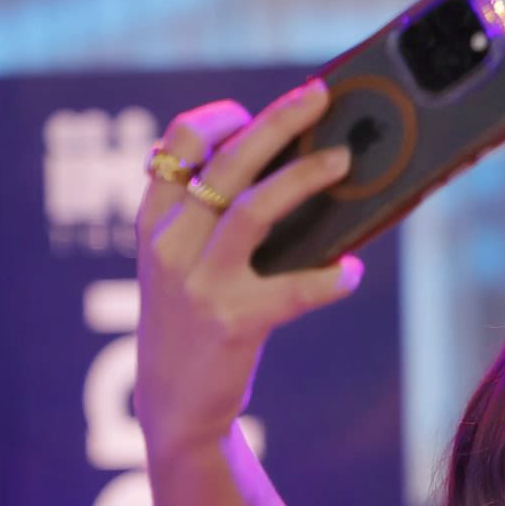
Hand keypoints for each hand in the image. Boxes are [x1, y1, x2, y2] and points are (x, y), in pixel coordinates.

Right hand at [134, 80, 360, 464]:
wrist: (174, 409)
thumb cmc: (194, 325)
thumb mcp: (182, 266)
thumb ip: (210, 222)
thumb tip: (291, 173)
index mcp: (154, 223)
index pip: (174, 145)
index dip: (217, 119)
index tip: (252, 111)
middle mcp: (169, 244)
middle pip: (224, 163)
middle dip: (276, 121)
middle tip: (321, 96)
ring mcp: (198, 283)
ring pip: (253, 210)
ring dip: (303, 179)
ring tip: (344, 161)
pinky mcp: (233, 322)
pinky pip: (294, 290)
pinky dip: (330, 280)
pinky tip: (351, 273)